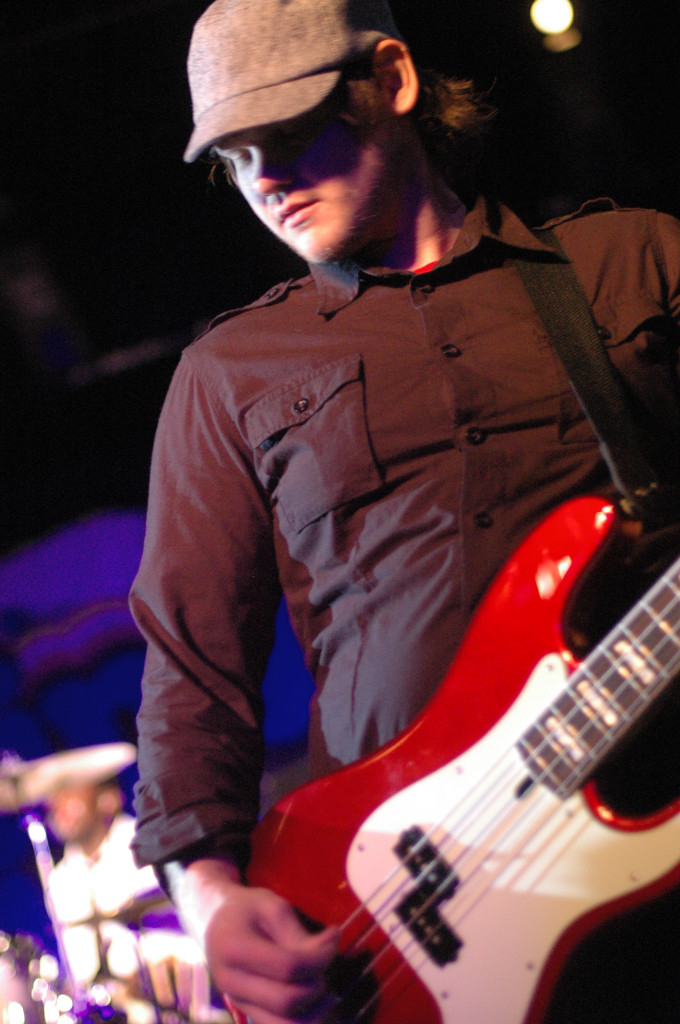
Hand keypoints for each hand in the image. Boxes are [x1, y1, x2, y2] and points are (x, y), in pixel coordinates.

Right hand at [166, 858, 340, 1023]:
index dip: (318, 959)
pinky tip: (316, 1002)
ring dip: (314, 1012)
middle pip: (286, 1001)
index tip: (333, 940)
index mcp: (234, 949)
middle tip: (325, 963)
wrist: (213, 922)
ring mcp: (237, 1003)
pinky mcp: (247, 1013)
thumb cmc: (246, 908)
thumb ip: (299, 934)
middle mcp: (232, 983)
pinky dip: (302, 1021)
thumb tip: (331, 947)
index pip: (287, 967)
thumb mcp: (272, 907)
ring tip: (323, 986)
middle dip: (316, 985)